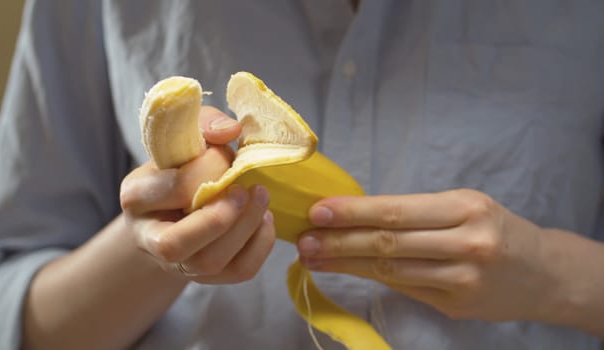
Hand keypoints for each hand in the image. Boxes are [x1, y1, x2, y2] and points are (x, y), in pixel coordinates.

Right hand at [120, 106, 275, 283]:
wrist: (176, 204)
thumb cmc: (181, 164)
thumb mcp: (187, 136)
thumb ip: (205, 123)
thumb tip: (230, 130)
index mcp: (137, 196)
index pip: (174, 188)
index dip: (208, 170)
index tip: (226, 154)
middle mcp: (149, 237)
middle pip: (177, 245)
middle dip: (219, 219)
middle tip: (247, 190)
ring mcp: (178, 264)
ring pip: (209, 263)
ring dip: (246, 229)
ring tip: (262, 198)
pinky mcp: (207, 275)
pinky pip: (238, 271)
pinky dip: (260, 245)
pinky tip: (265, 219)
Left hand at [297, 189, 559, 321]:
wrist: (544, 273)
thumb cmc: (496, 230)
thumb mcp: (465, 208)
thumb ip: (417, 214)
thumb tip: (356, 215)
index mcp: (465, 207)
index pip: (398, 210)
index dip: (354, 212)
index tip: (318, 211)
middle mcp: (466, 241)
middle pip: (390, 242)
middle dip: (340, 240)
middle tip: (303, 237)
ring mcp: (463, 277)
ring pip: (392, 269)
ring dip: (346, 263)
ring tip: (312, 256)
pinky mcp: (457, 304)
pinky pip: (405, 288)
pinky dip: (371, 277)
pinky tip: (345, 270)